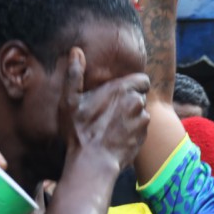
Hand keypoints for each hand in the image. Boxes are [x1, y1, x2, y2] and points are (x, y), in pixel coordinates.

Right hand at [59, 52, 150, 171]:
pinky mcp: (143, 138)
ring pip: (141, 113)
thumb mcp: (70, 101)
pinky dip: (132, 130)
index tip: (119, 91)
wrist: (92, 162)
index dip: (133, 84)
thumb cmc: (79, 131)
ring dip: (131, 116)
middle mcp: (137, 103)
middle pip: (140, 96)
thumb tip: (76, 51)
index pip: (142, 79)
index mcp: (122, 89)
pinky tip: (116, 136)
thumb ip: (74, 74)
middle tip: (110, 110)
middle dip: (129, 100)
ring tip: (112, 125)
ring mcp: (142, 121)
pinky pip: (141, 129)